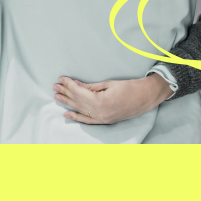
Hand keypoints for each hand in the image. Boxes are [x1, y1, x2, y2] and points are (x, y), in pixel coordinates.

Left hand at [52, 74, 173, 124]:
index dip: (69, 84)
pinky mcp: (105, 121)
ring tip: (57, 96)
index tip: (61, 79)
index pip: (79, 92)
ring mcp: (102, 118)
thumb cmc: (129, 87)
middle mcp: (99, 112)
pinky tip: (67, 113)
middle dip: (66, 93)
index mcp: (100, 101)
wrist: (145, 98)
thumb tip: (76, 86)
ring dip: (68, 103)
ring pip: (81, 110)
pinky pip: (88, 120)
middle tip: (55, 87)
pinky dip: (77, 117)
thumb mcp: (109, 84)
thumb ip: (91, 87)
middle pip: (78, 101)